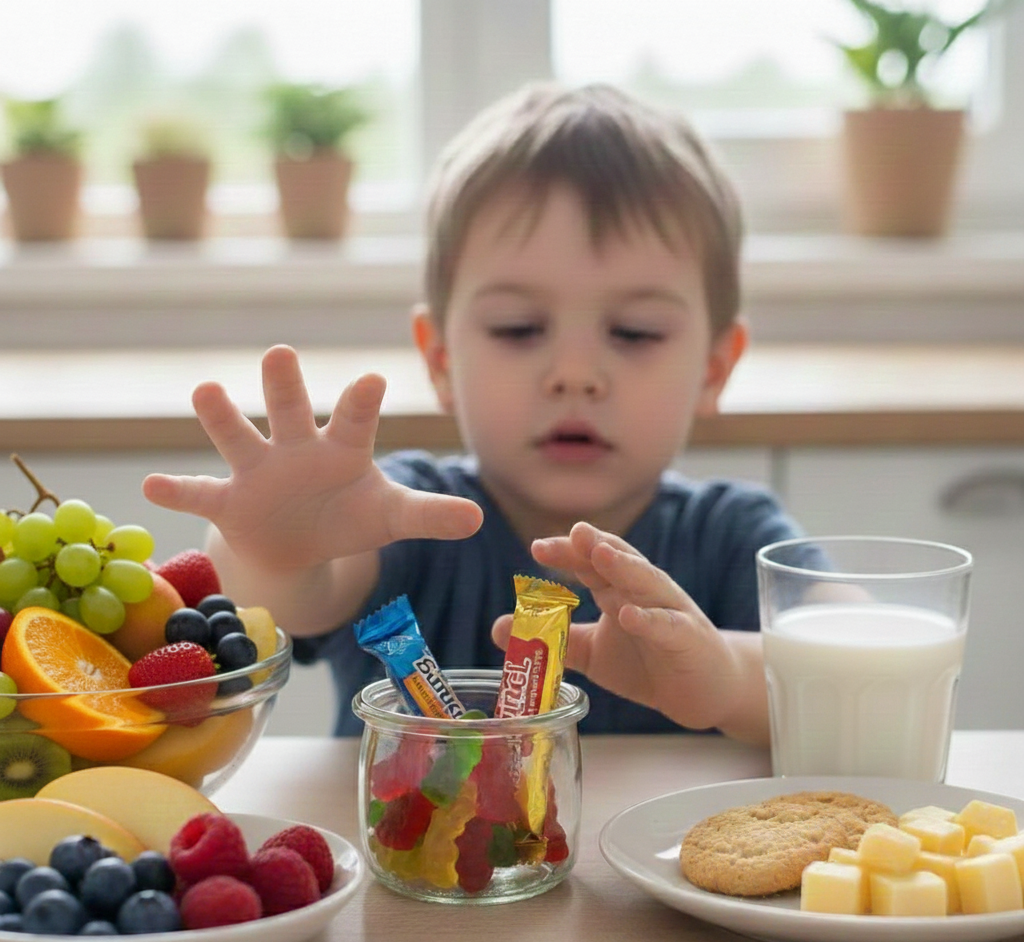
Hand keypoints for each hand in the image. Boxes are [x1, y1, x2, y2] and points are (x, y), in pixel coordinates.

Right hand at [143, 345, 482, 572]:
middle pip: (291, 411)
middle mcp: (297, 449)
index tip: (371, 378)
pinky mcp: (230, 502)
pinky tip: (152, 487)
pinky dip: (179, 493)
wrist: (300, 542)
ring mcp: (259, 472)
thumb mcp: (391, 516)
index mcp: (342, 449)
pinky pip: (201, 495)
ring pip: (238, 438)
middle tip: (282, 352)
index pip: (355, 420)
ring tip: (208, 391)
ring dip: (222, 417)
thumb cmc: (350, 514)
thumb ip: (429, 514)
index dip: (362, 402)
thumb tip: (479, 519)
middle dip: (286, 385)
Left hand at [491, 521, 766, 738]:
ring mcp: (669, 611)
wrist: (704, 690)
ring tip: (601, 554)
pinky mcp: (687, 639)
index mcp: (619, 588)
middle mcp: (643, 591)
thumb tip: (498, 628)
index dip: (567, 551)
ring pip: (647, 582)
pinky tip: (629, 613)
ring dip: (624, 567)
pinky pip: (667, 625)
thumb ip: (554, 638)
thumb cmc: (647, 660)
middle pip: (619, 560)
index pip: (591, 561)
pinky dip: (650, 618)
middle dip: (596, 545)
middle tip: (573, 532)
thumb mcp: (593, 651)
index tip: (537, 547)